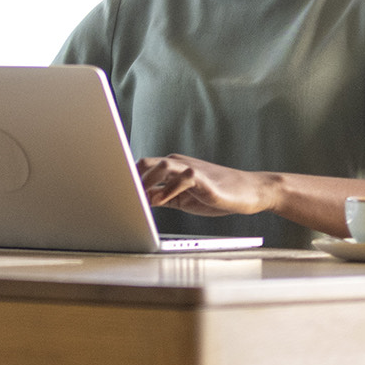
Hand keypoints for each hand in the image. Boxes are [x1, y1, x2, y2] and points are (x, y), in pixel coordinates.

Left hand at [135, 154, 278, 216]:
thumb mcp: (183, 198)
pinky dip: (168, 190)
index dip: (128, 178)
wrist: (248, 192)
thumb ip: (163, 196)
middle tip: (122, 195)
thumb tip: (141, 200)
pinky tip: (160, 202)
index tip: (115, 192)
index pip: (142, 167)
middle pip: (146, 162)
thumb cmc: (215, 195)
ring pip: (162, 165)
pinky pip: (182, 178)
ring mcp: (191, 169)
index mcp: (171, 167)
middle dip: (132, 178)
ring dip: (148, 181)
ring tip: (140, 198)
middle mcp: (178, 164)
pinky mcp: (203, 178)